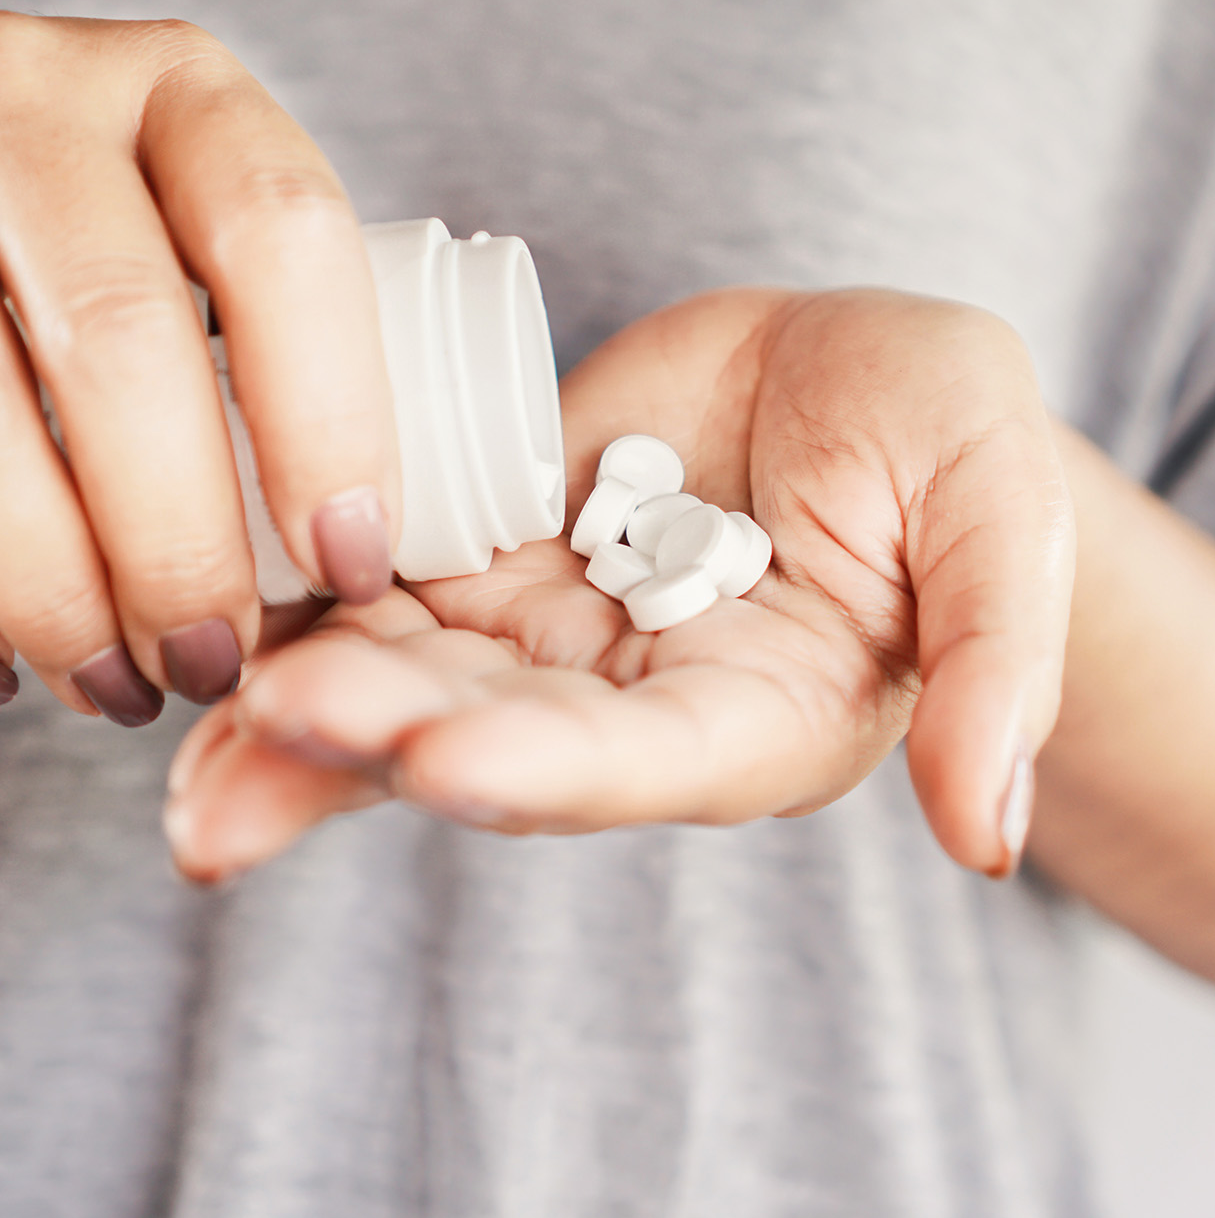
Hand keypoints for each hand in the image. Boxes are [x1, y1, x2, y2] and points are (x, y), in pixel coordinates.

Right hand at [0, 13, 397, 722]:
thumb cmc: (126, 243)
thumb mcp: (209, 236)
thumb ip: (277, 344)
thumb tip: (355, 569)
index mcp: (186, 97)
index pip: (285, 236)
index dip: (330, 416)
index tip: (350, 563)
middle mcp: (39, 108)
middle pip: (125, 337)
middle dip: (178, 537)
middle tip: (215, 660)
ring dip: (57, 587)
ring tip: (117, 683)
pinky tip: (8, 658)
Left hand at [163, 289, 1073, 879]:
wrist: (859, 376)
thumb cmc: (955, 444)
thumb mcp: (1004, 526)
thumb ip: (997, 672)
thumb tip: (988, 841)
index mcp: (768, 717)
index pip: (654, 760)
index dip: (550, 765)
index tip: (447, 760)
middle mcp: (648, 704)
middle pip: (505, 736)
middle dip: (389, 734)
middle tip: (275, 716)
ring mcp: (562, 636)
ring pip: (423, 685)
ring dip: (312, 705)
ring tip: (207, 720)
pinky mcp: (499, 563)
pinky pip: (388, 600)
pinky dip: (303, 617)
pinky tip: (221, 622)